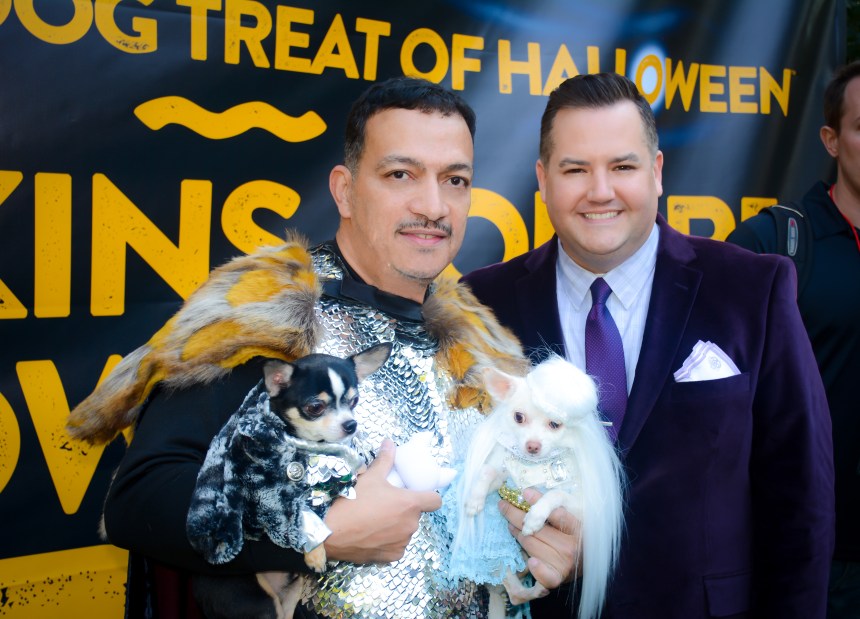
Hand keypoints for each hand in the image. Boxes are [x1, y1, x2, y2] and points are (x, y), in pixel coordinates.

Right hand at [323, 439, 441, 563]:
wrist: (331, 532)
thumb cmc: (353, 502)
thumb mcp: (370, 477)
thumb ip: (385, 460)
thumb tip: (389, 442)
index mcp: (410, 504)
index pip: (435, 500)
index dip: (429, 496)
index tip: (417, 493)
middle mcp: (411, 525)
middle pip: (416, 515)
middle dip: (405, 509)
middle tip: (386, 504)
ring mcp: (402, 543)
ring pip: (406, 531)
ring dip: (397, 526)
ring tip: (377, 520)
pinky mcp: (392, 557)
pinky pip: (397, 546)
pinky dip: (389, 541)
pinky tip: (373, 535)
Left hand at [498, 488, 581, 589]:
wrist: (584, 564)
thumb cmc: (572, 537)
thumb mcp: (568, 519)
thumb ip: (551, 506)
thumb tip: (526, 492)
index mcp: (577, 529)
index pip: (557, 514)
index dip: (539, 502)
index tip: (523, 493)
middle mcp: (571, 546)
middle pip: (537, 529)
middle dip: (516, 515)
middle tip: (503, 505)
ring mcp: (563, 563)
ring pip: (530, 544)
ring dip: (517, 533)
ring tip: (510, 524)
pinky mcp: (556, 577)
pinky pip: (542, 573)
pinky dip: (536, 567)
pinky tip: (531, 561)